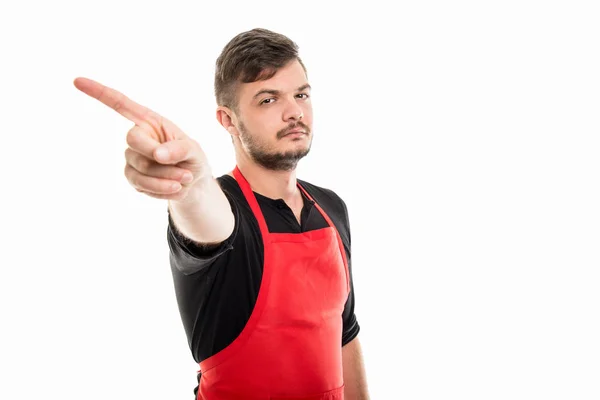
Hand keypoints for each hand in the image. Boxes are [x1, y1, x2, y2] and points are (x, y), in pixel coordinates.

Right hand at [73, 77, 210, 200]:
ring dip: (166, 178)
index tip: (77, 81)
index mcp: (150, 121)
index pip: (121, 104)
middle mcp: (137, 137)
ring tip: (186, 178)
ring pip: (139, 169)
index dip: (99, 93)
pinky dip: (164, 189)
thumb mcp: (193, 150)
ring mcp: (132, 159)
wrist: (193, 183)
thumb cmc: (192, 158)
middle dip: (157, 156)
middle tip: (185, 169)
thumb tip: (157, 155)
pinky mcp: (133, 178)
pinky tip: (177, 187)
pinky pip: (142, 186)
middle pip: (133, 141)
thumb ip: (179, 149)